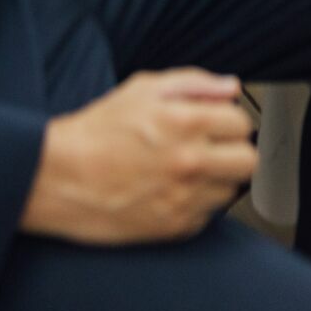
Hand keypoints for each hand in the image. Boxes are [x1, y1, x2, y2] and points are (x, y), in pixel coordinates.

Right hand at [19, 69, 257, 242]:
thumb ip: (194, 83)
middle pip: (248, 161)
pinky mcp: (175, 228)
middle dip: (233, 150)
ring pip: (230, 190)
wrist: (62, 177)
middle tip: (211, 147)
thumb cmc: (98, 129)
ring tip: (186, 169)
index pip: (241, 122)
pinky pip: (207, 215)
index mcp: (186, 122)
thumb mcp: (143, 88)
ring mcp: (185, 198)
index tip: (213, 122)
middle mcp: (191, 162)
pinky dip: (196, 203)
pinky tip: (170, 190)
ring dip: (216, 178)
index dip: (227, 119)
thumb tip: (230, 86)